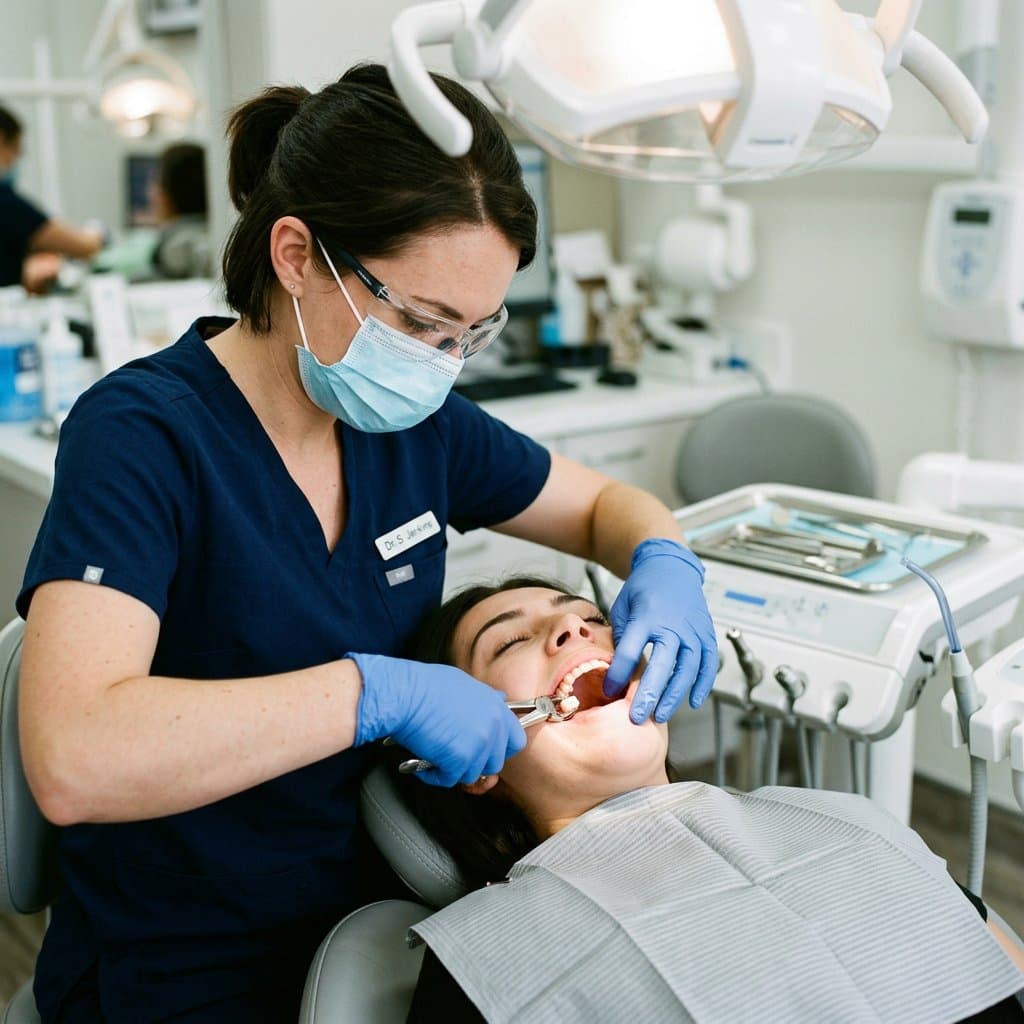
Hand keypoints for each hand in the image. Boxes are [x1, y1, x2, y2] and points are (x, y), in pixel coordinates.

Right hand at [348, 652, 526, 786]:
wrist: (405, 694)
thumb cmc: (425, 686)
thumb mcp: (464, 684)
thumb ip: (485, 698)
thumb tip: (499, 699)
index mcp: (496, 708)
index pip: (516, 740)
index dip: (501, 749)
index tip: (487, 751)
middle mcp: (493, 727)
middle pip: (494, 763)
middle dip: (475, 763)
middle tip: (456, 756)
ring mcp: (478, 746)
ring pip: (471, 774)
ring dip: (453, 769)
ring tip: (435, 756)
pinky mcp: (459, 761)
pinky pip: (449, 780)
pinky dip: (435, 775)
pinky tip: (423, 763)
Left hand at [603, 538, 718, 723]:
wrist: (671, 568)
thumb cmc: (642, 589)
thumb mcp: (622, 607)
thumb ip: (620, 637)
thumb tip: (614, 673)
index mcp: (646, 616)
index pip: (630, 650)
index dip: (619, 673)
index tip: (609, 691)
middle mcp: (672, 625)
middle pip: (662, 666)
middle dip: (648, 694)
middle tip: (637, 718)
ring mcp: (693, 631)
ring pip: (687, 670)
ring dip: (674, 696)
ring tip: (660, 715)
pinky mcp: (706, 635)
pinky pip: (708, 665)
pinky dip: (702, 685)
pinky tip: (692, 702)